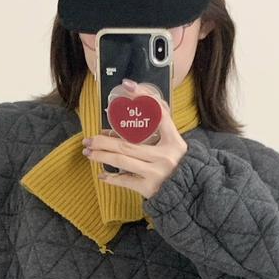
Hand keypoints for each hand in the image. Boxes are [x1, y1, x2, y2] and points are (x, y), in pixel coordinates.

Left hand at [82, 78, 186, 197]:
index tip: (127, 86)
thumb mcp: (175, 146)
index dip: (143, 97)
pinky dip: (112, 178)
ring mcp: (157, 173)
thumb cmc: (179, 166)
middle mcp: (166, 156)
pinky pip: (125, 180)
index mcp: (174, 142)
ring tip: (89, 152)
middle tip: (89, 139)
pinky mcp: (150, 189)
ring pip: (122, 161)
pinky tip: (102, 174)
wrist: (189, 193)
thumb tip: (130, 116)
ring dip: (102, 156)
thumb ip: (160, 129)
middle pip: (127, 144)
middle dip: (103, 141)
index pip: (158, 113)